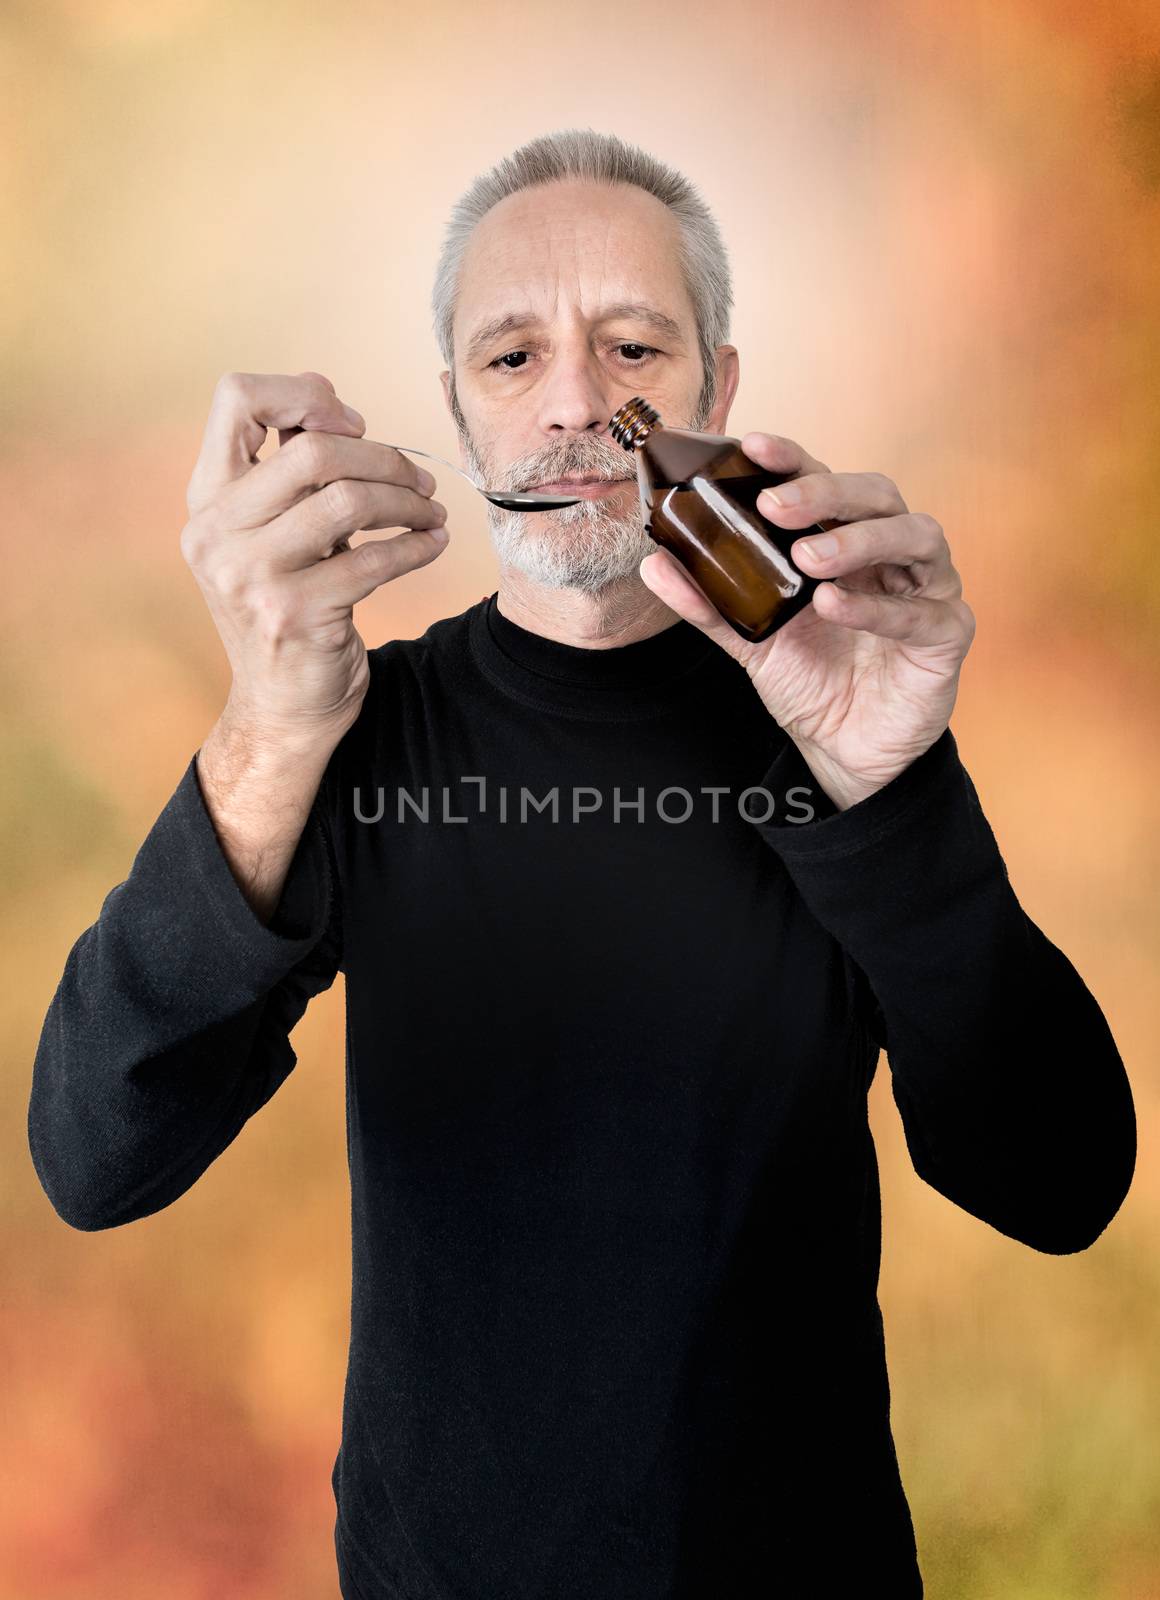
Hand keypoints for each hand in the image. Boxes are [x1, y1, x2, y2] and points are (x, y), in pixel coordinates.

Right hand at [181, 370, 449, 750]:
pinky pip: (374, 560)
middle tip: (418, 477)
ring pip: (347, 500)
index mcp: (207, 498)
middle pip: (312, 449)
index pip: (236, 399)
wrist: (284, 708)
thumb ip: (286, 469)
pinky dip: (416, 546)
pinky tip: (432, 544)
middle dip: (382, 456)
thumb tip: (326, 396)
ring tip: (431, 511)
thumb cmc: (288, 606)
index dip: (302, 394)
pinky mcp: (294, 615)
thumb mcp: (271, 533)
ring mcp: (250, 576)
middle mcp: (216, 532)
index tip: (351, 423)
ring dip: (406, 501)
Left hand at [638, 430, 975, 810]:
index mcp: (845, 540)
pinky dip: (876, 605)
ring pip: (916, 535)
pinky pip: (920, 610)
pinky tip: (834, 605)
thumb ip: (709, 602)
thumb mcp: (751, 640)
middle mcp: (891, 553)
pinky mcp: (947, 633)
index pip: (825, 483)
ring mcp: (927, 588)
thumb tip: (655, 563)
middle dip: (825, 492)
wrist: (845, 751)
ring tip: (809, 559)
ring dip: (860, 538)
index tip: (753, 446)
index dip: (794, 459)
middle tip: (775, 505)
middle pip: (875, 494)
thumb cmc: (811, 681)